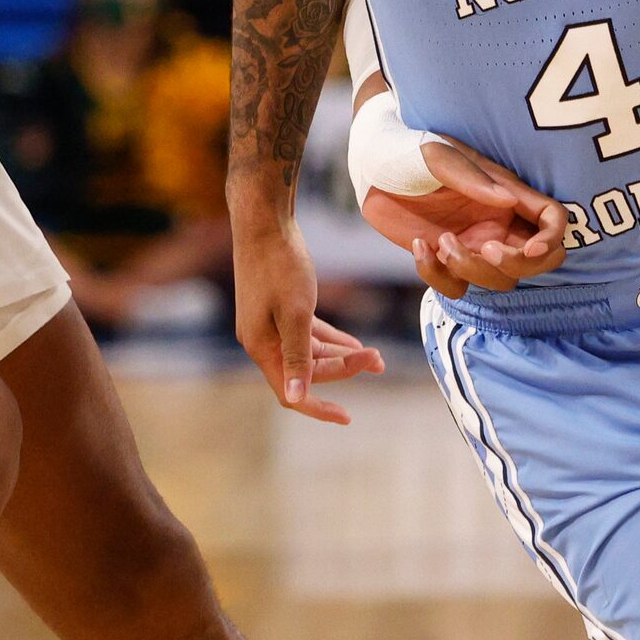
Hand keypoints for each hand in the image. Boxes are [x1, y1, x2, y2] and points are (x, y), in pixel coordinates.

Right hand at [231, 213, 384, 425]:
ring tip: (375, 356)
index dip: (319, 408)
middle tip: (378, 360)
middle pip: (306, 370)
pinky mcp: (279, 308)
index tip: (347, 417)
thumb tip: (294, 397)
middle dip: (342, 370)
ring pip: (310, 352)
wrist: (264, 222)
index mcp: (261, 347)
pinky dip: (331, 339)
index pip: (291, 392)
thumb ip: (297, 356)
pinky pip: (308, 334)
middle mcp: (263, 341)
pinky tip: (353, 343)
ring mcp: (270, 324)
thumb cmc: (280, 265)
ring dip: (341, 355)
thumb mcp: (295, 312)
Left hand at [362, 137, 567, 299]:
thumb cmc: (410, 149)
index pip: (552, 219)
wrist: (372, 162)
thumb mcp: (438, 157)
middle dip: (518, 265)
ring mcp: (472, 242)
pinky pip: (456, 286)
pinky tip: (418, 247)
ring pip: (498, 280)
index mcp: (506, 193)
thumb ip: (472, 179)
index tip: (530, 249)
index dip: (552, 239)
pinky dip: (438, 276)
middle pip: (538, 261)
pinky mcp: (443, 257)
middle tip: (485, 249)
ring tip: (441, 240)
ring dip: (472, 270)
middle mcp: (496, 221)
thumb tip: (508, 200)